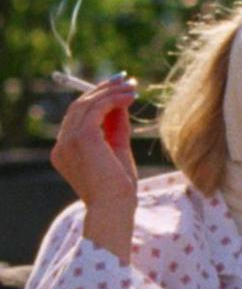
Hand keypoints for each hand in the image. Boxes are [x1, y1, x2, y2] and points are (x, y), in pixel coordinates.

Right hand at [50, 73, 137, 262]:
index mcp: (65, 152)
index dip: (97, 99)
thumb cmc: (119, 189)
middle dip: (103, 90)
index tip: (117, 88)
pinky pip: (97, 109)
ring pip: (87, 104)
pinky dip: (113, 99)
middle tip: (124, 80)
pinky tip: (130, 96)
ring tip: (132, 88)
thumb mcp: (117, 151)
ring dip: (111, 92)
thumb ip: (116, 127)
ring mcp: (68, 142)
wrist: (115, 208)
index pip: (78, 117)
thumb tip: (121, 103)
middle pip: (79, 106)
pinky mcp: (81, 138)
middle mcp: (61, 146)